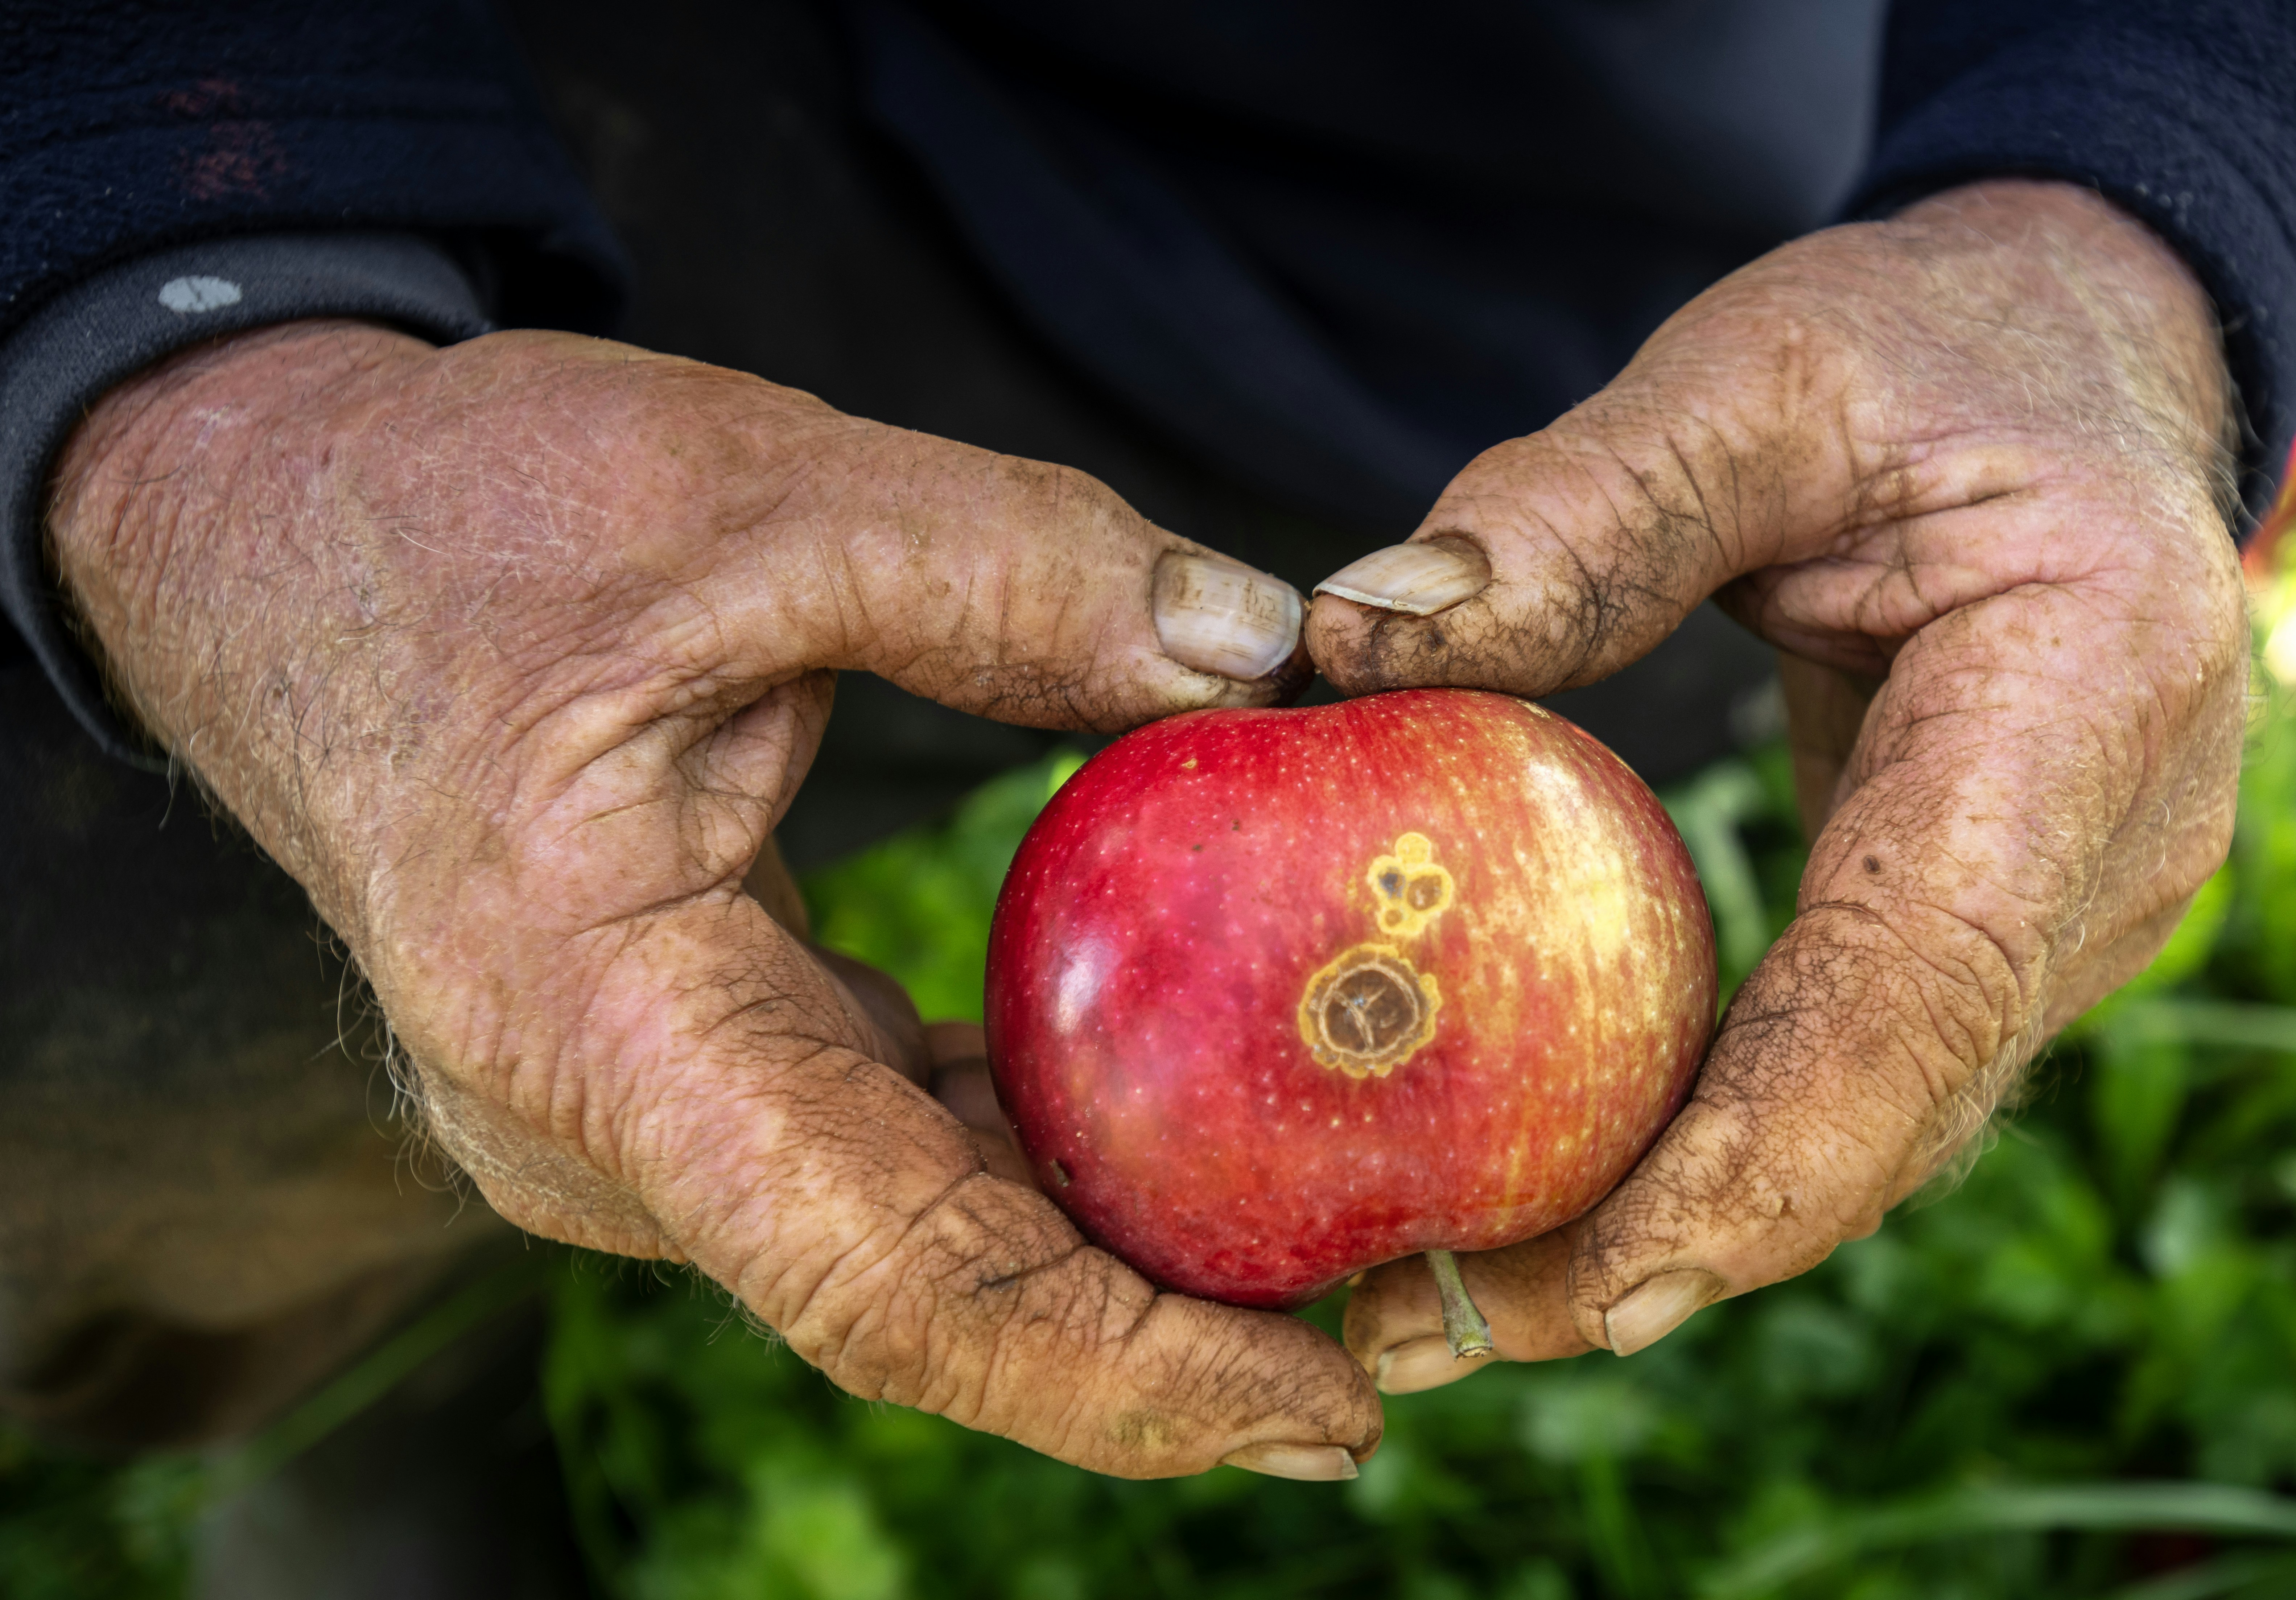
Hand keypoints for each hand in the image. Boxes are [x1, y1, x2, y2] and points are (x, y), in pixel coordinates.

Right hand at [49, 322, 1376, 1478]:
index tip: (1321, 1413)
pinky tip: (1176, 1132)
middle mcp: (602, 1121)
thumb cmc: (476, 510)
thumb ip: (1010, 567)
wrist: (283, 533)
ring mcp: (634, 1113)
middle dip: (1153, 1350)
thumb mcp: (753, 493)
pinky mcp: (680, 1067)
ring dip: (1105, 1265)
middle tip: (1380, 1358)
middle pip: (917, 1299)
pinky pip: (879, 1156)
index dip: (1117, 1373)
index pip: (887, 1278)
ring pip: (906, 1244)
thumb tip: (1251, 649)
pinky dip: (1026, 1163)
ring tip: (1319, 1258)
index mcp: (599, 1018)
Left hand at [1309, 181, 2247, 1389]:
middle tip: (1419, 1335)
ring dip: (1677, 1225)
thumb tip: (1357, 641)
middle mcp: (2116, 852)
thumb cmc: (1934, 349)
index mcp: (2089, 701)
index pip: (1920, 988)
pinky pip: (1857, 1073)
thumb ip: (1580, 505)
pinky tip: (1551, 1185)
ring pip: (1877, 1128)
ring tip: (1440, 1298)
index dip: (1762, 1161)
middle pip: (1893, 1112)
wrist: (2089, 363)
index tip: (1585, 1287)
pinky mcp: (2005, 931)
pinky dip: (1712, 1144)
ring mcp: (2077, 913)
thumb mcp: (1763, 371)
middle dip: (1673, 1247)